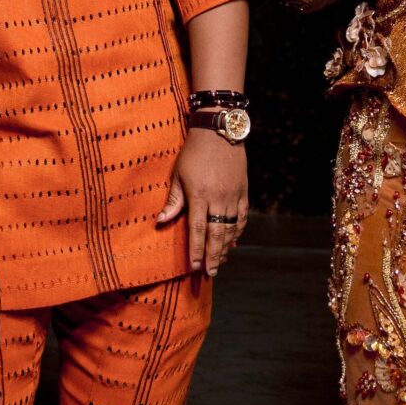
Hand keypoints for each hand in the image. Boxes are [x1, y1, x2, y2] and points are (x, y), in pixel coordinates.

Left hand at [156, 130, 248, 275]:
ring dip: (225, 248)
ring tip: (219, 262)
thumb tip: (161, 221)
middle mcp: (218, 199)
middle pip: (216, 235)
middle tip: (210, 273)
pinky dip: (238, 232)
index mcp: (199, 195)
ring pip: (231, 229)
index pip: (197, 230)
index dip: (195, 251)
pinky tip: (233, 242)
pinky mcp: (243, 191)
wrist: (219, 131)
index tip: (193, 268)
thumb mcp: (178, 174)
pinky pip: (242, 217)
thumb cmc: (194, 152)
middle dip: (212, 257)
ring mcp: (233, 196)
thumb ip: (173, 200)